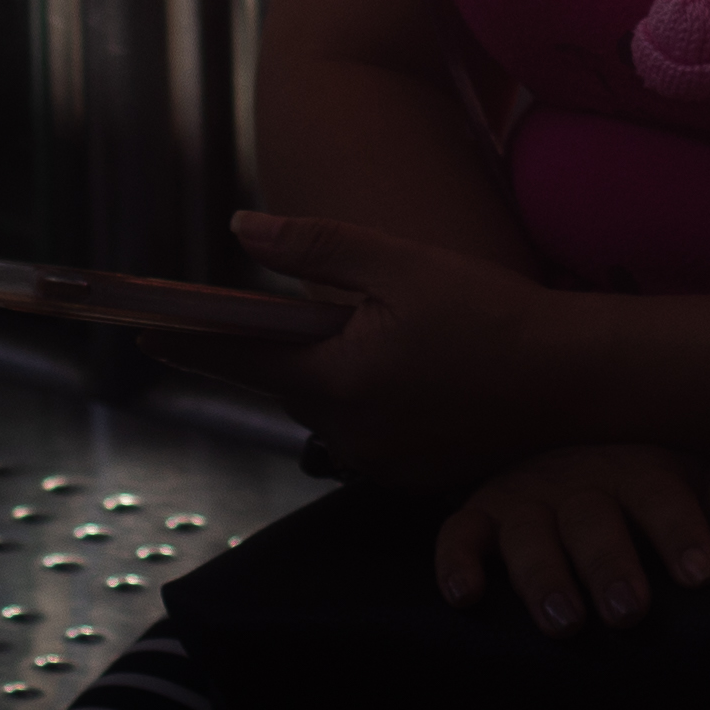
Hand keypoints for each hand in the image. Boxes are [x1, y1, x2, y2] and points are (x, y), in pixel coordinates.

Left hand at [140, 209, 550, 486]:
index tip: (137, 330)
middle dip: (287, 351)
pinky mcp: (409, 480)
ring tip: (386, 335)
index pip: (241, 359)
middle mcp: (348, 434)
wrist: (572, 381)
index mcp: (339, 378)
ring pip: (329, 412)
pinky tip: (416, 373)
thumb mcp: (403, 264)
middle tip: (305, 310)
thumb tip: (240, 229)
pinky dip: (373, 403)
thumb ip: (317, 247)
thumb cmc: (489, 312)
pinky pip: (367, 436)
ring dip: (335, 377)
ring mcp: (379, 465)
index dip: (188, 343)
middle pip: (288, 386)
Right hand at [437, 445, 709, 635]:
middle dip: (610, 563)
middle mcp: (578, 480)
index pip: (661, 492)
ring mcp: (524, 499)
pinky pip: (457, 535)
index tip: (700, 573)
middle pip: (592, 516)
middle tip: (629, 611)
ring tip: (564, 623)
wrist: (561, 450)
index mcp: (637, 470)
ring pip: (528, 532)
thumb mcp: (694, 489)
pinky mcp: (477, 517)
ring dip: (544, 576)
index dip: (681, 530)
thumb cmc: (640, 489)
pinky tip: (466, 596)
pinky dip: (455, 562)